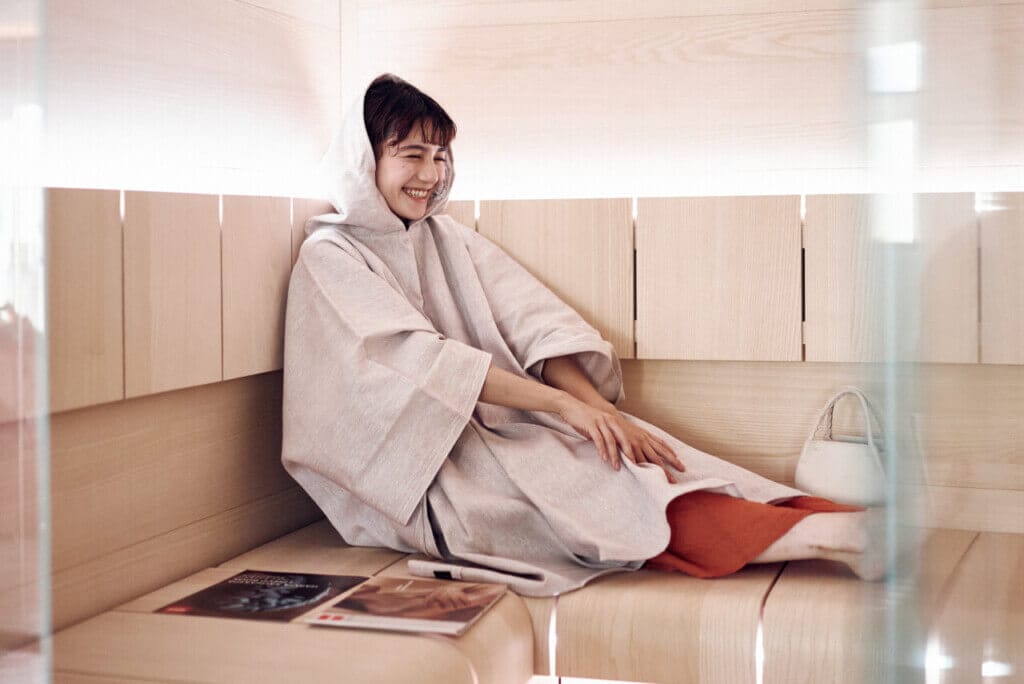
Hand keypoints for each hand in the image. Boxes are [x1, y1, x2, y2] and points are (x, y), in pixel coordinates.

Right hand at [554, 394, 684, 482]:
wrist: (576, 407)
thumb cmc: (596, 423)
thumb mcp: (613, 432)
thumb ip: (625, 444)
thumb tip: (637, 460)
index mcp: (630, 429)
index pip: (653, 442)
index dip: (666, 453)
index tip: (678, 465)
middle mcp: (621, 426)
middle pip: (640, 444)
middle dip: (652, 461)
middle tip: (662, 476)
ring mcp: (607, 424)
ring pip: (616, 441)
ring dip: (617, 456)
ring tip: (618, 468)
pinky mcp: (594, 425)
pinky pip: (600, 439)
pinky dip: (603, 449)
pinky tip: (605, 459)